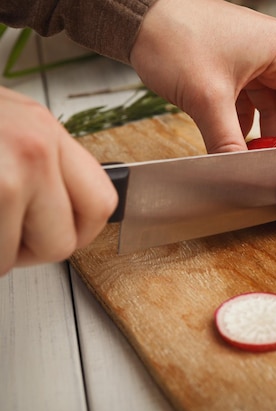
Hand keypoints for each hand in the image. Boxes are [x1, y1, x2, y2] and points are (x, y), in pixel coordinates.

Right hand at [0, 86, 117, 274]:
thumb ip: (40, 160)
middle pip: (66, 241)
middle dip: (32, 251)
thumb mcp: (5, 124)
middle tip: (7, 238)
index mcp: (46, 131)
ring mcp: (10, 173)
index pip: (102, 201)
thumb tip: (57, 203)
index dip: (82, 232)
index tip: (62, 235)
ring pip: (17, 255)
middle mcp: (36, 149)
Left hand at [129, 0, 275, 152]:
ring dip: (262, 135)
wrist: (136, 19)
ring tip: (258, 162)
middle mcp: (271, 54)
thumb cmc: (174, 37)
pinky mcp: (232, 69)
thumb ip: (227, 142)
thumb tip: (240, 173)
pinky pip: (247, 105)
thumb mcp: (207, 98)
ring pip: (268, 109)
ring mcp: (252, 62)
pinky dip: (243, 126)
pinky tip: (237, 146)